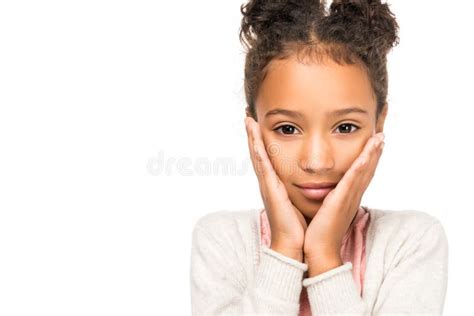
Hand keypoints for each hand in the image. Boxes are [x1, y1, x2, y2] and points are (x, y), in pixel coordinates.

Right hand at [245, 116, 306, 260]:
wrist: (294, 245)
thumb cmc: (299, 226)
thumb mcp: (300, 203)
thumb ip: (302, 191)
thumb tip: (314, 184)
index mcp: (276, 185)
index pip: (267, 159)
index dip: (262, 143)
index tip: (259, 126)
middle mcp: (268, 183)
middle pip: (258, 154)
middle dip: (253, 135)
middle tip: (248, 116)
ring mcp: (267, 184)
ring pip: (257, 154)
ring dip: (251, 136)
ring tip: (248, 119)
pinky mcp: (269, 187)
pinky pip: (262, 163)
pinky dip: (256, 147)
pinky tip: (253, 133)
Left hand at [303, 132, 384, 264]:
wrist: (318, 249)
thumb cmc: (318, 232)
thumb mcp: (325, 211)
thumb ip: (327, 200)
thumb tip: (324, 193)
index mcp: (348, 198)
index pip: (361, 174)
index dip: (368, 159)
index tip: (373, 144)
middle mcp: (352, 197)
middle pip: (368, 170)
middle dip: (375, 152)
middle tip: (382, 135)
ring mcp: (349, 198)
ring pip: (364, 171)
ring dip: (373, 154)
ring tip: (379, 138)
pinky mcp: (342, 200)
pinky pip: (354, 179)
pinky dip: (362, 165)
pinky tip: (367, 153)